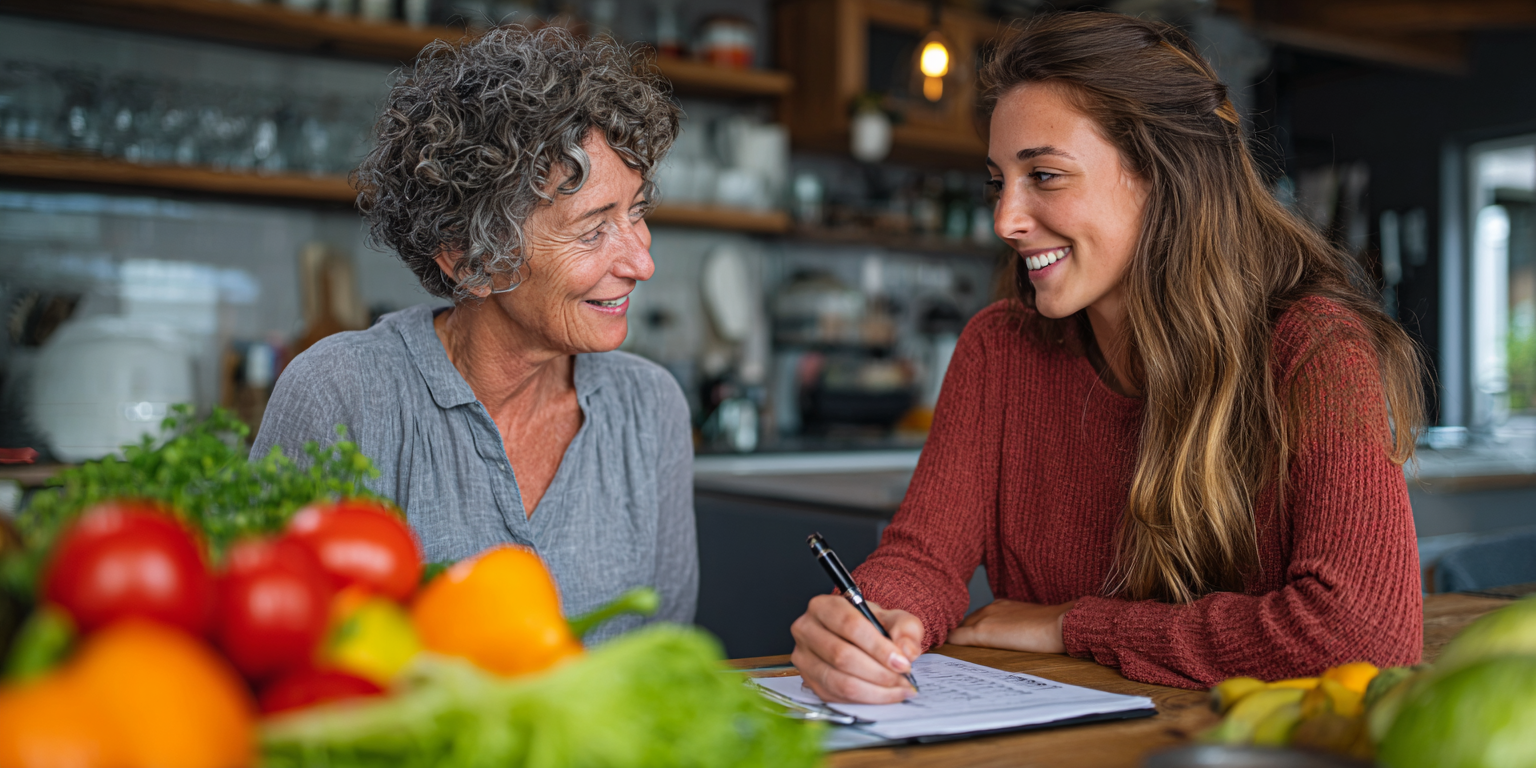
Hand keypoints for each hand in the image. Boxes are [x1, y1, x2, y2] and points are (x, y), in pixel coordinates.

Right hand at [790, 594, 923, 703]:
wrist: (859, 638)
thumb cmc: (872, 626)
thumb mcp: (894, 618)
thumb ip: (906, 630)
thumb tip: (906, 651)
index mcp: (824, 606)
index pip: (850, 625)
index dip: (878, 647)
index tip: (901, 662)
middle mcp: (806, 630)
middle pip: (842, 656)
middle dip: (879, 673)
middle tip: (903, 679)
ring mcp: (804, 658)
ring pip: (839, 681)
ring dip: (874, 691)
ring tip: (898, 690)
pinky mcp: (809, 681)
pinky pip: (836, 697)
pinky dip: (864, 700)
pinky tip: (883, 695)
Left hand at [946, 598, 1076, 653]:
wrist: (1059, 624)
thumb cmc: (1052, 628)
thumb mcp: (1028, 624)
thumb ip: (1014, 629)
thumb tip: (1011, 642)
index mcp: (1000, 606)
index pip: (975, 620)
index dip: (969, 633)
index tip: (966, 646)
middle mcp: (988, 608)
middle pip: (963, 624)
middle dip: (960, 638)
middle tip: (956, 655)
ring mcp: (983, 619)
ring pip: (958, 630)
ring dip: (955, 643)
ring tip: (950, 659)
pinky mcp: (981, 632)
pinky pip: (955, 638)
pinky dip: (950, 646)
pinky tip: (947, 657)